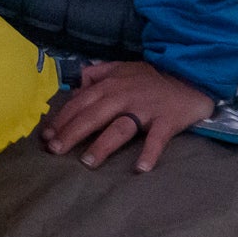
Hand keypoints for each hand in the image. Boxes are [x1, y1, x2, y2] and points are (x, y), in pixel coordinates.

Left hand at [41, 60, 215, 173]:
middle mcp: (125, 96)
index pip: (80, 103)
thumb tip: (76, 86)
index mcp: (111, 85)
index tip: (46, 137)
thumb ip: (97, 74)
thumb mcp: (122, 68)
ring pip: (120, 127)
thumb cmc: (152, 78)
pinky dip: (150, 153)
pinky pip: (157, 139)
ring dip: (103, 145)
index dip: (62, 119)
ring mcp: (146, 109)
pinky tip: (140, 168)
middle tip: (55, 151)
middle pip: (94, 116)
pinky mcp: (167, 121)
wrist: (192, 77)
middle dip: (72, 133)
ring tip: (87, 162)